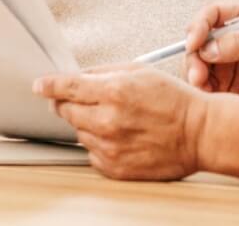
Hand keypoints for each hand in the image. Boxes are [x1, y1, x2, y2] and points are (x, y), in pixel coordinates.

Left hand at [33, 63, 206, 180]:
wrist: (199, 133)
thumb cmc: (175, 100)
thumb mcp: (141, 71)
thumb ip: (106, 72)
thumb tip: (81, 76)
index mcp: (114, 92)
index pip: (66, 88)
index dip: (49, 85)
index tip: (40, 85)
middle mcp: (107, 121)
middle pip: (66, 111)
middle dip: (69, 103)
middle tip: (86, 99)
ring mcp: (109, 147)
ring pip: (79, 132)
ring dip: (89, 122)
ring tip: (117, 118)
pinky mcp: (114, 167)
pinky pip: (91, 153)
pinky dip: (100, 143)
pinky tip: (121, 135)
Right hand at [184, 0, 238, 99]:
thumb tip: (209, 47)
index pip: (211, 14)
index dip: (198, 26)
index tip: (194, 43)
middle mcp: (231, 35)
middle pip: (198, 39)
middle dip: (193, 56)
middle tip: (198, 76)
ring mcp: (226, 59)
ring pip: (197, 62)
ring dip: (195, 74)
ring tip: (204, 88)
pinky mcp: (225, 82)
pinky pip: (203, 83)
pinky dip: (201, 90)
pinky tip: (210, 98)